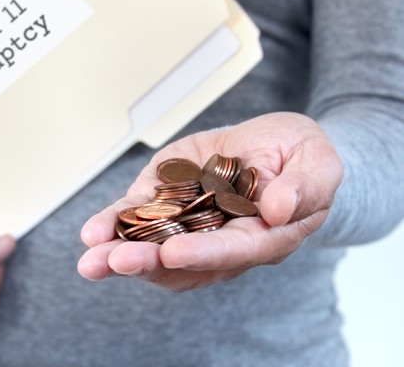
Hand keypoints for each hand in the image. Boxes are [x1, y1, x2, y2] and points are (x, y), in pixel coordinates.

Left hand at [78, 112, 342, 290]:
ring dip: (120, 253)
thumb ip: (305, 186)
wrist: (273, 147)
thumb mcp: (318, 161)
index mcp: (263, 235)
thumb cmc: (299, 156)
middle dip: (147, 262)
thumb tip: (277, 209)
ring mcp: (190, 222)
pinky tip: (94, 231)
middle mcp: (221, 239)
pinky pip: (140, 217)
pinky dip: (116, 224)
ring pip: (154, 247)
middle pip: (183, 260)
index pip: (234, 250)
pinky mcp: (168, 200)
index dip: (204, 254)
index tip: (173, 253)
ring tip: (91, 256)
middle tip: (113, 262)